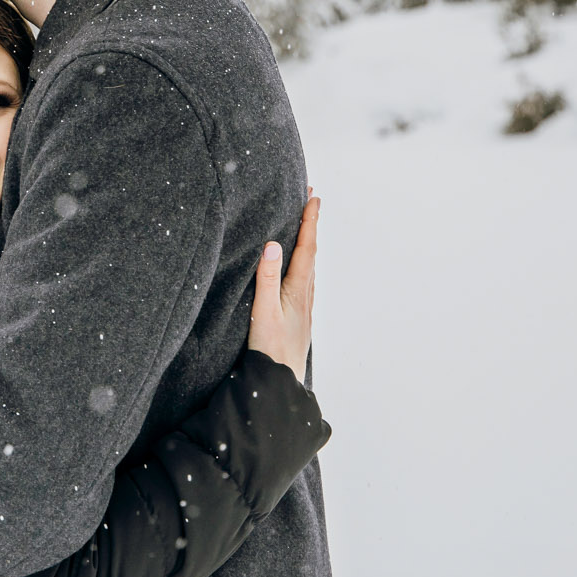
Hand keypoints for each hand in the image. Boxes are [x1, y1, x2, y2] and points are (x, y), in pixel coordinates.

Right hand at [248, 191, 317, 383]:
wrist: (280, 380)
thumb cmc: (270, 348)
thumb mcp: (263, 311)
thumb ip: (267, 278)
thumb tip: (272, 244)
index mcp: (298, 289)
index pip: (307, 248)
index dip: (309, 221)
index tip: (313, 197)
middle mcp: (305, 294)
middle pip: (311, 253)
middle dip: (310, 226)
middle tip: (310, 201)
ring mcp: (304, 305)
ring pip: (308, 266)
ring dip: (307, 244)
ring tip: (305, 227)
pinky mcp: (298, 315)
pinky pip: (304, 279)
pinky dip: (303, 263)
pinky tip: (298, 268)